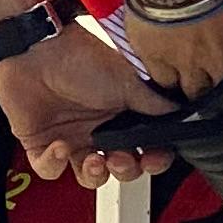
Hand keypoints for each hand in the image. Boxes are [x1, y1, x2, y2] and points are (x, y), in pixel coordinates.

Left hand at [0, 23, 177, 189]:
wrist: (37, 47)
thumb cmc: (80, 56)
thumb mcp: (128, 81)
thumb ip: (156, 105)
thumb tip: (185, 117)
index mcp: (123, 115)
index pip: (146, 148)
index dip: (153, 159)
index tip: (154, 158)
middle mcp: (98, 129)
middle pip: (120, 167)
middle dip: (125, 170)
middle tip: (122, 159)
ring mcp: (70, 137)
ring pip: (88, 175)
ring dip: (95, 175)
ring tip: (94, 160)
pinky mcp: (40, 143)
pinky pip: (49, 169)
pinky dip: (54, 164)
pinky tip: (59, 147)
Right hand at [128, 0, 222, 99]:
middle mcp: (216, 62)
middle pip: (217, 88)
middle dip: (218, 85)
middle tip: (216, 75)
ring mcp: (182, 61)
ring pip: (187, 88)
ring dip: (190, 86)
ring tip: (190, 80)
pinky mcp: (151, 52)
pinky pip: (157, 78)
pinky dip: (161, 78)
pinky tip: (162, 74)